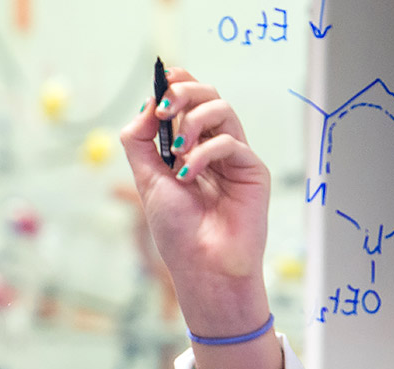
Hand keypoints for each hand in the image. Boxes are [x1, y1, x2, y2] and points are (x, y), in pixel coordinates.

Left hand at [119, 67, 271, 336]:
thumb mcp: (147, 180)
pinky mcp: (252, 170)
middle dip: (185, 93)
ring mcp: (234, 157)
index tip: (162, 78)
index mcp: (188, 148)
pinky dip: (204, 153)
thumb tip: (146, 104)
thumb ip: (141, 141)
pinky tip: (188, 174)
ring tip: (176, 149)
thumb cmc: (177, 229)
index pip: (188, 102)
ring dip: (194, 119)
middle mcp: (212, 147)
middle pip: (208, 96)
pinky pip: (230, 143)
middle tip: (166, 108)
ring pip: (223, 110)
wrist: (201, 266)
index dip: (177, 83)